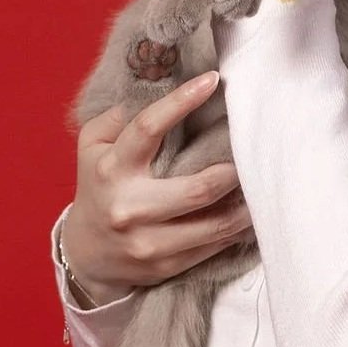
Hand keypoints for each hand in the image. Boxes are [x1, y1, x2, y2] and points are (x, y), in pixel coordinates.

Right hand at [63, 71, 249, 301]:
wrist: (85, 252)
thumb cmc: (98, 185)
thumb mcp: (92, 146)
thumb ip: (119, 116)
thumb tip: (157, 86)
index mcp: (112, 168)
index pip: (148, 128)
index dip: (181, 101)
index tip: (212, 81)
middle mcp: (129, 206)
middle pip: (197, 189)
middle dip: (232, 171)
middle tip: (251, 153)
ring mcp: (147, 241)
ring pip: (213, 225)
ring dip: (244, 205)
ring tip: (262, 185)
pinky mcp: (164, 266)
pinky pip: (211, 247)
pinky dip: (235, 229)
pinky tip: (248, 213)